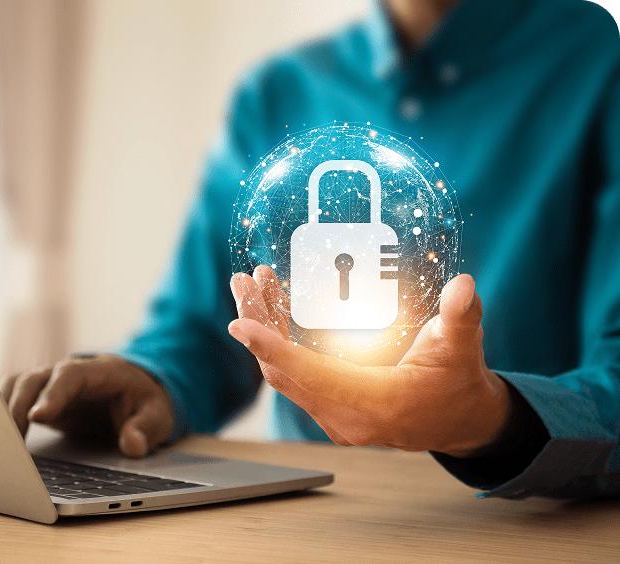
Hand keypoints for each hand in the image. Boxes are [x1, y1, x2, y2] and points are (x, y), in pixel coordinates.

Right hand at [0, 354, 174, 457]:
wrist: (136, 394)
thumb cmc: (145, 402)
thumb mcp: (158, 415)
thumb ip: (146, 428)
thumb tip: (132, 444)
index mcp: (100, 371)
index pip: (70, 375)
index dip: (53, 393)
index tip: (38, 417)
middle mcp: (70, 373)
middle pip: (35, 378)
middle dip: (19, 405)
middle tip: (10, 439)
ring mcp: (52, 384)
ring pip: (18, 385)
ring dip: (4, 409)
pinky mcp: (41, 398)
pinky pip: (14, 397)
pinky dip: (1, 412)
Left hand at [228, 266, 512, 456]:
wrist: (460, 421)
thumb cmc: (458, 383)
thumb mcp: (462, 347)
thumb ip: (460, 317)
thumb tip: (463, 287)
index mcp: (375, 404)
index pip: (310, 375)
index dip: (273, 348)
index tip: (240, 324)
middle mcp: (346, 417)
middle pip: (285, 371)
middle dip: (259, 325)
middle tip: (244, 283)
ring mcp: (335, 418)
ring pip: (284, 375)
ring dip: (266, 331)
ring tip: (254, 287)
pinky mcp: (331, 410)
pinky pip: (294, 377)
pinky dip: (279, 345)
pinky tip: (275, 311)